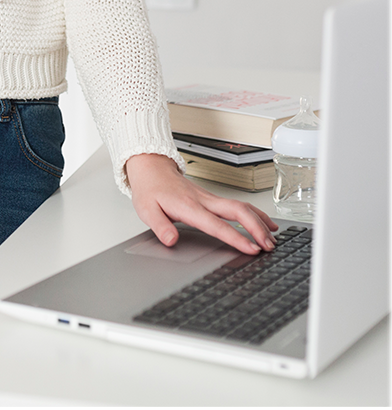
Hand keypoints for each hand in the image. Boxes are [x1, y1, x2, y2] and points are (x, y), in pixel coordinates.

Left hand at [125, 153, 277, 254]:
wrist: (151, 169)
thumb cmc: (150, 190)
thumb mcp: (146, 210)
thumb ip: (160, 226)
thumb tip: (170, 240)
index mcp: (188, 207)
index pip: (216, 225)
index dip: (236, 238)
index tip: (251, 249)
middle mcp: (203, 201)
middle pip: (237, 211)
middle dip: (256, 228)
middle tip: (269, 246)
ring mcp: (210, 198)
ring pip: (241, 206)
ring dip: (259, 221)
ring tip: (273, 238)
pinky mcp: (212, 198)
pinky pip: (238, 205)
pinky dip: (255, 214)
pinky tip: (265, 222)